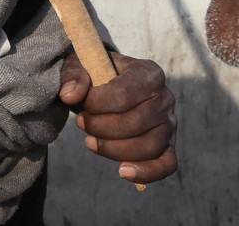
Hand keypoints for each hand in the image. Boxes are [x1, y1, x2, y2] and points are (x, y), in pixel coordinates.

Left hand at [58, 51, 176, 184]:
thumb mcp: (81, 66)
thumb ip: (73, 75)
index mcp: (149, 73)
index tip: (82, 103)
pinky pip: (166, 164)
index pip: (123, 95)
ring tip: (90, 141)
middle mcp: (165, 98)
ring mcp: (169, 123)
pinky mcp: (167, 145)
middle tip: (81, 122)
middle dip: (100, 127)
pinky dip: (146, 172)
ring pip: (148, 146)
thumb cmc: (96, 76)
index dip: (96, 104)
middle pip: (135, 123)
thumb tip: (70, 96)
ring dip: (113, 149)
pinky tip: (122, 171)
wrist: (106, 88)